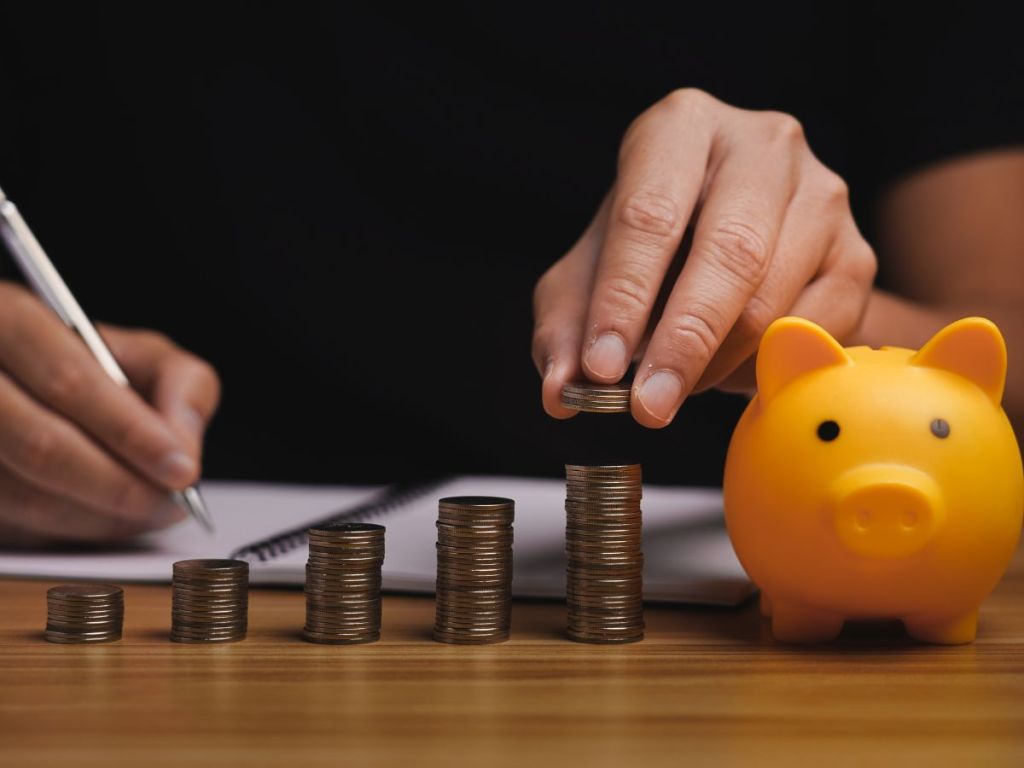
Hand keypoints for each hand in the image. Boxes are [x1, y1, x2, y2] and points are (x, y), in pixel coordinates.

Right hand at [0, 282, 219, 544]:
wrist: (24, 385)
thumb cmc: (92, 370)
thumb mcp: (142, 355)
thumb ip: (180, 386)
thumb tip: (183, 450)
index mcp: (10, 320)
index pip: (69, 382)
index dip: (131, 433)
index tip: (182, 470)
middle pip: (39, 445)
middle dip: (119, 485)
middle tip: (170, 505)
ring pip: (22, 494)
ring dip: (97, 517)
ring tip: (148, 514)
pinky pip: (13, 524)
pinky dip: (68, 531)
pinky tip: (107, 521)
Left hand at [533, 89, 876, 425]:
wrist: (734, 241)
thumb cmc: (648, 252)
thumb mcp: (588, 278)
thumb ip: (565, 330)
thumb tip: (562, 394)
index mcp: (681, 127)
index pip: (648, 215)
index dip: (622, 298)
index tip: (601, 367)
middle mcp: (761, 143)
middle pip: (728, 253)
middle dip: (681, 343)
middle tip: (648, 407)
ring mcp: (821, 194)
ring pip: (772, 299)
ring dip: (716, 364)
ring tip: (676, 388)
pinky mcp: (857, 253)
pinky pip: (813, 331)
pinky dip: (762, 369)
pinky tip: (725, 371)